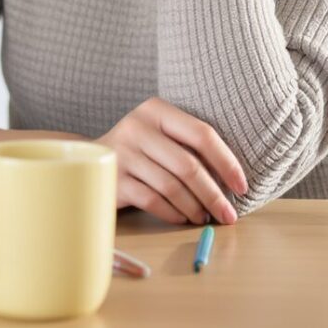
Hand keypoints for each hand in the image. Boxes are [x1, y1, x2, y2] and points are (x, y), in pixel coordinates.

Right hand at [97, 97, 247, 225]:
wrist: (87, 161)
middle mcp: (136, 126)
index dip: (227, 163)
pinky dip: (173, 213)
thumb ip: (189, 148)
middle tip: (228, 215)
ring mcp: (121, 152)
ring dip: (194, 207)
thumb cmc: (139, 153)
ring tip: (203, 218)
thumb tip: (232, 182)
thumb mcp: (161, 138)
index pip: (202, 134)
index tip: (241, 187)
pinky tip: (181, 218)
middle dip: (214, 195)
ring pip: (171, 186)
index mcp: (155, 110)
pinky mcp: (112, 178)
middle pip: (188, 165)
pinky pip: (152, 200)